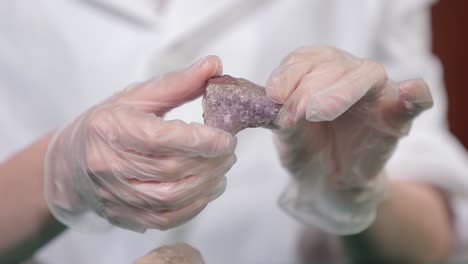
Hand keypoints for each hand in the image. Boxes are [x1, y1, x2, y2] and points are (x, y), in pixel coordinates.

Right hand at [45, 56, 236, 231]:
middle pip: (170, 169)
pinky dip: (194, 206)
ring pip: (170, 197)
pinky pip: (165, 218)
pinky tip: (207, 190)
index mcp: (110, 128)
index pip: (160, 138)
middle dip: (210, 161)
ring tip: (222, 169)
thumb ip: (178, 83)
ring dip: (206, 185)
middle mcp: (108, 165)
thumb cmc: (108, 124)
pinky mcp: (122, 215)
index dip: (199, 140)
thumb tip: (214, 65)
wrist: (71, 162)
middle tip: (229, 150)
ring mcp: (114, 195)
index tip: (226, 138)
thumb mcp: (137, 97)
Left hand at [265, 46, 432, 233]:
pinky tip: (410, 92)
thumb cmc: (307, 149)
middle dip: (308, 87)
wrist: (327, 181)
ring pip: (367, 75)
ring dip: (340, 91)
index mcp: (318, 71)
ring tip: (317, 111)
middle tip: (293, 114)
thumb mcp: (288, 135)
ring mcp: (376, 94)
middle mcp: (348, 74)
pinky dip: (416, 95)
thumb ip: (284, 118)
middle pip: (334, 64)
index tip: (273, 96)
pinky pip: (415, 101)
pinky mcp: (397, 118)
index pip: (305, 58)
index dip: (288, 74)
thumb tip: (274, 102)